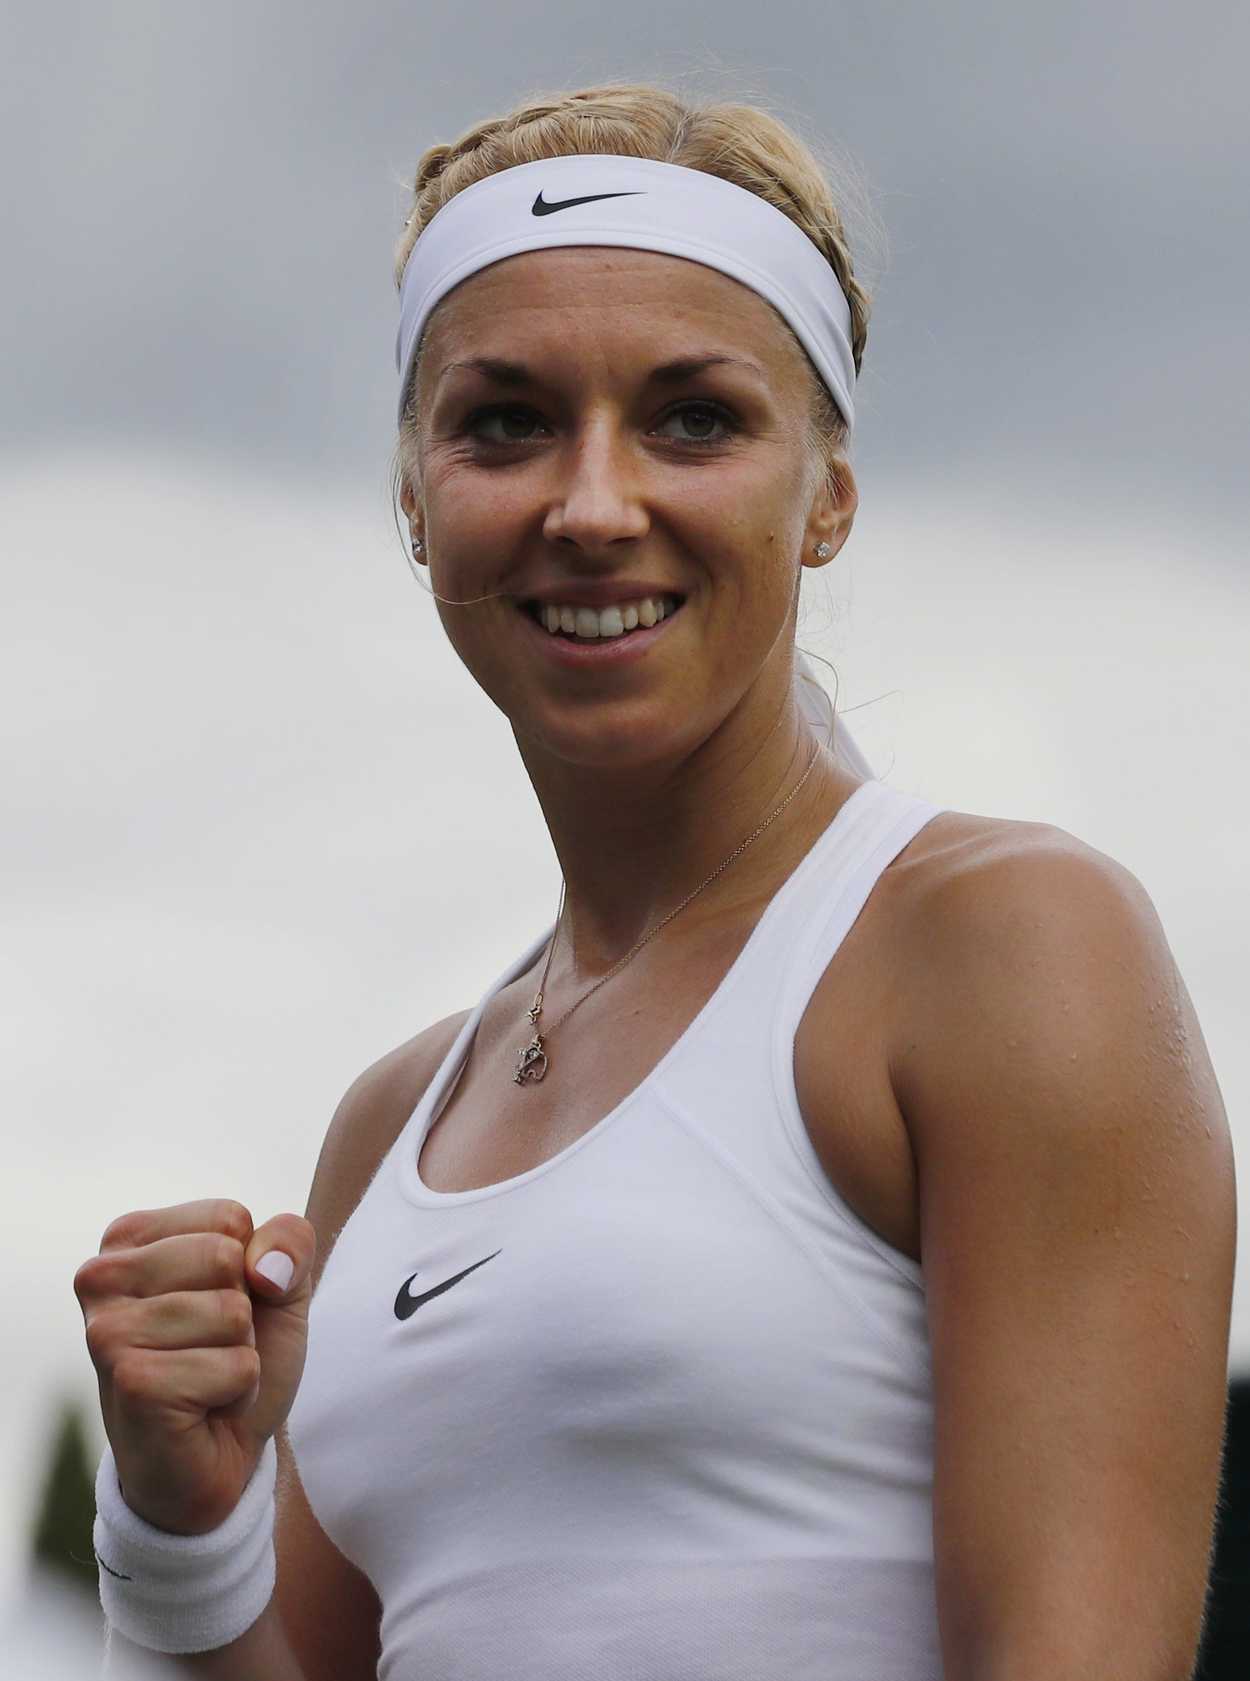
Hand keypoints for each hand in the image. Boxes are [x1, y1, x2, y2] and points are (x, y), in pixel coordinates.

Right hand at [74, 1199, 315, 1535]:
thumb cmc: (234, 1355)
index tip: (215, 1305)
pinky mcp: (132, 1384)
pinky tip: (201, 1408)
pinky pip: (236, 1365)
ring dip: (240, 1354)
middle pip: (227, 1257)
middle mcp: (101, 1278)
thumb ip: (290, 1243)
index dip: (249, 1267)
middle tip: (209, 1348)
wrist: (218, 1456)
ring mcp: (109, 1333)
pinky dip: (237, 1390)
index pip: (229, 1217)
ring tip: (204, 1378)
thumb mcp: (280, 1284)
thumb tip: (265, 1267)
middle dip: (244, 1310)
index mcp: (129, 1239)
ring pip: (232, 1312)